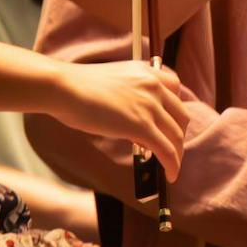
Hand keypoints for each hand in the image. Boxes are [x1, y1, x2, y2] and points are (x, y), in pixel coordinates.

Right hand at [45, 59, 188, 179]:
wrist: (66, 88)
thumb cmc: (80, 86)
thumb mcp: (115, 82)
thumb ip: (131, 95)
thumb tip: (137, 124)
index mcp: (146, 70)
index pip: (176, 88)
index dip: (175, 109)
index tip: (169, 123)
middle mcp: (153, 85)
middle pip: (181, 115)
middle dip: (178, 135)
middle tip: (169, 148)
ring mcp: (149, 105)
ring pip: (176, 136)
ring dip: (177, 154)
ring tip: (170, 168)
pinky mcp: (142, 126)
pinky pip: (167, 151)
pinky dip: (173, 165)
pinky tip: (170, 175)